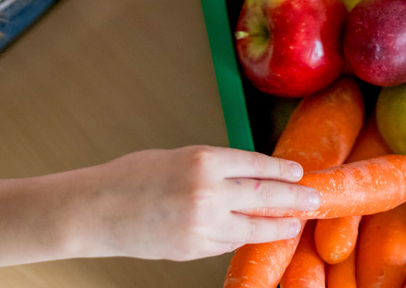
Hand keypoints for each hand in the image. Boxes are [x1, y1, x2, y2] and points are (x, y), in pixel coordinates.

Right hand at [75, 146, 319, 260]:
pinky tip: (256, 234)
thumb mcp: (177, 158)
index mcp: (204, 160)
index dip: (283, 171)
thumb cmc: (131, 178)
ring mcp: (202, 223)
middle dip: (294, 198)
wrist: (92, 211)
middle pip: (265, 195)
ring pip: (253, 226)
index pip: (258, 165)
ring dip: (277, 225)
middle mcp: (208, 191)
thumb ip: (214, 168)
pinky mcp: (193, 247)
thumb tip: (251, 176)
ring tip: (293, 223)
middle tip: (314, 199)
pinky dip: (244, 238)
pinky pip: (228, 242)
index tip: (299, 174)